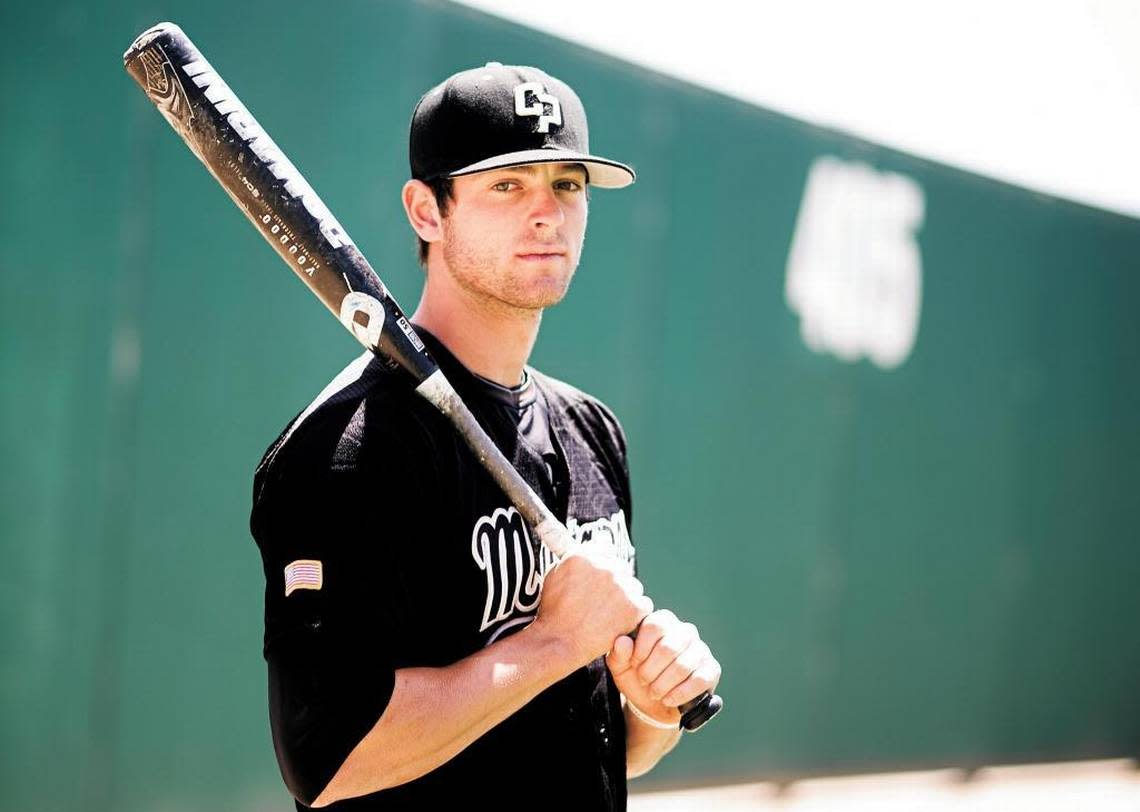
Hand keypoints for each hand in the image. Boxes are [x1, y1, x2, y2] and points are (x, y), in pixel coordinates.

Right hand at [533, 547, 652, 667]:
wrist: (559, 642)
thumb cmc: (554, 612)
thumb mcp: (555, 575)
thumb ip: (575, 558)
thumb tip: (595, 544)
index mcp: (584, 556)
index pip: (604, 549)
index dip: (602, 566)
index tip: (598, 580)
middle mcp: (605, 566)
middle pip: (620, 568)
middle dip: (614, 583)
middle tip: (602, 603)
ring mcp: (621, 586)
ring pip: (633, 586)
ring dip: (626, 597)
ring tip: (608, 615)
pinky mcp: (634, 606)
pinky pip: (643, 604)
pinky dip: (635, 614)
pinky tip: (618, 623)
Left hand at [606, 609, 720, 727]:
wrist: (653, 704)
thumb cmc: (635, 676)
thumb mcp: (620, 666)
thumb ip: (618, 653)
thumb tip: (623, 641)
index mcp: (662, 622)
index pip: (654, 626)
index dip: (641, 649)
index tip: (634, 664)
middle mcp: (685, 630)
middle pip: (668, 647)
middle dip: (651, 670)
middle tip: (643, 680)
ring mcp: (701, 649)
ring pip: (683, 665)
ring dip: (663, 685)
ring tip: (654, 692)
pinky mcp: (712, 669)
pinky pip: (699, 680)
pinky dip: (679, 694)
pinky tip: (668, 699)